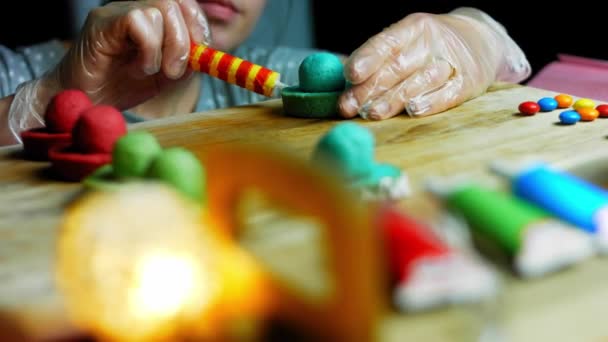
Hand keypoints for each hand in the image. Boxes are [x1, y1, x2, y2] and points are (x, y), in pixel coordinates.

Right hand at [7, 0, 210, 141]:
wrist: (86, 101)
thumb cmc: (121, 85)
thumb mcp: (164, 75)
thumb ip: (185, 62)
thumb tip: (204, 54)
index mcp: (153, 19)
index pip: (185, 4)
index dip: (199, 25)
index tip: (201, 52)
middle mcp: (135, 8)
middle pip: (175, 2)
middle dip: (184, 39)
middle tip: (176, 70)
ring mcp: (117, 12)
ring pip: (158, 10)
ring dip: (164, 47)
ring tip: (150, 70)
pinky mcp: (102, 22)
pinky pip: (138, 20)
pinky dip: (148, 48)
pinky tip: (138, 67)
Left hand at [338, 7, 530, 119]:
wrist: (482, 43)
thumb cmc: (430, 49)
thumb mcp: (407, 43)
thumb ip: (377, 59)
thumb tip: (341, 76)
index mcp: (413, 28)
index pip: (386, 42)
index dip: (367, 58)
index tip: (349, 74)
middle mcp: (432, 42)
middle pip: (397, 66)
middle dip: (370, 88)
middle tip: (349, 106)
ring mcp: (451, 62)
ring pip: (419, 81)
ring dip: (394, 99)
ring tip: (372, 113)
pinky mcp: (468, 83)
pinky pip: (447, 94)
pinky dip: (430, 102)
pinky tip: (413, 110)